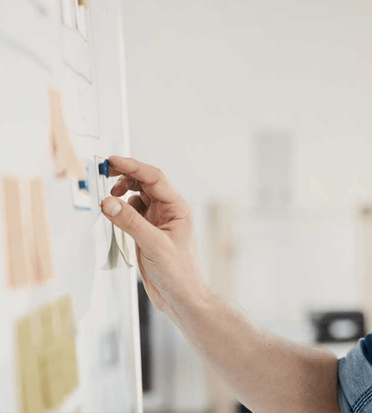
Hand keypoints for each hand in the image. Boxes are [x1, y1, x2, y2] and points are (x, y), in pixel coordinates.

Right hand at [100, 156, 208, 319]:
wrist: (181, 297)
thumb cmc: (179, 273)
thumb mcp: (153, 245)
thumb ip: (130, 223)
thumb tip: (109, 202)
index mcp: (177, 208)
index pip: (154, 178)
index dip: (133, 167)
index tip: (113, 161)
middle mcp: (168, 211)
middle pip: (145, 183)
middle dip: (125, 176)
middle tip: (103, 172)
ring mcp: (157, 222)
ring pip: (137, 197)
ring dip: (121, 194)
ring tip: (108, 200)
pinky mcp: (147, 233)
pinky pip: (131, 213)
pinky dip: (120, 210)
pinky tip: (113, 216)